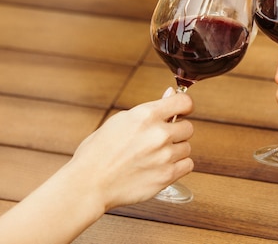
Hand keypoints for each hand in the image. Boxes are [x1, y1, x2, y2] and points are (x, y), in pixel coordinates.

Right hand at [67, 89, 193, 211]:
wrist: (89, 183)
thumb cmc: (98, 152)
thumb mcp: (120, 120)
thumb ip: (149, 110)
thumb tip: (170, 94)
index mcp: (145, 115)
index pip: (184, 102)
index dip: (184, 106)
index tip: (181, 111)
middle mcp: (158, 134)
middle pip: (188, 127)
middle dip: (176, 132)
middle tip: (160, 139)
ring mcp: (164, 156)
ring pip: (186, 147)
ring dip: (175, 151)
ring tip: (154, 156)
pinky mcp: (166, 176)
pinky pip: (187, 165)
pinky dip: (178, 166)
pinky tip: (161, 166)